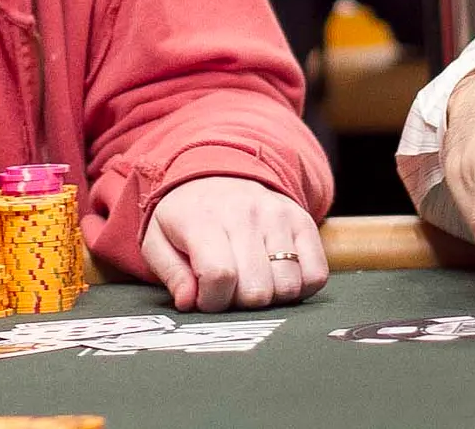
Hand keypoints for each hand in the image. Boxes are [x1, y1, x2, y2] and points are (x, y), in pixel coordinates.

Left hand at [140, 176, 327, 311]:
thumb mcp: (158, 240)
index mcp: (202, 218)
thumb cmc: (184, 216)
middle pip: (257, 290)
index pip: (220, 276)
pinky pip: (316, 275)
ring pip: (288, 287)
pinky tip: (275, 277)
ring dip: (269, 296)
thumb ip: (171, 275)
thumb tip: (189, 303)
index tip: (205, 298)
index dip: (213, 301)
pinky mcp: (302, 221)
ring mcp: (277, 216)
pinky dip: (299, 287)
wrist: (213, 171)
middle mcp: (244, 214)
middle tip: (228, 289)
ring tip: (250, 280)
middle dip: (240, 303)